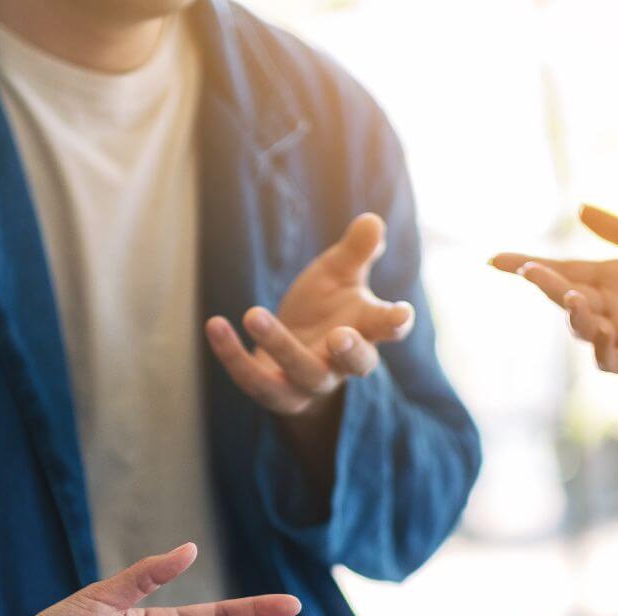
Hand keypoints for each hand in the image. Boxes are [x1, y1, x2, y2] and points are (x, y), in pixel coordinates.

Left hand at [205, 213, 413, 416]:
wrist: (290, 350)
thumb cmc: (325, 307)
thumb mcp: (339, 273)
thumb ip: (356, 251)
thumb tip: (371, 221)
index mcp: (366, 329)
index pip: (388, 328)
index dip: (396, 322)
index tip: (402, 315)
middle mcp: (342, 362)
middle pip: (355, 365)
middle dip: (350, 352)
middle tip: (340, 336)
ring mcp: (309, 382)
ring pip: (302, 373)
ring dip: (279, 345)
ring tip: (252, 313)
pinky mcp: (275, 393)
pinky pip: (254, 381)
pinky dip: (232, 355)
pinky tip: (215, 324)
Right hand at [491, 204, 617, 415]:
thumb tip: (579, 209)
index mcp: (607, 278)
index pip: (559, 269)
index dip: (526, 265)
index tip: (495, 260)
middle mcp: (604, 306)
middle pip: (562, 295)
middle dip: (543, 283)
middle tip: (530, 270)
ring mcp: (616, 333)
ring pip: (578, 326)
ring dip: (571, 313)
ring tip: (574, 297)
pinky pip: (604, 355)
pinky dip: (598, 344)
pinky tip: (602, 327)